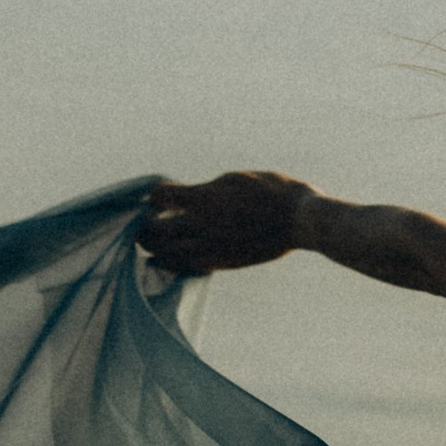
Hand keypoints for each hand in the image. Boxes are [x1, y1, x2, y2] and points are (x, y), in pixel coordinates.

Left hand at [138, 171, 314, 277]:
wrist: (298, 220)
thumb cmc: (270, 191)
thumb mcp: (233, 179)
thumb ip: (204, 191)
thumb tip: (183, 198)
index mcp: (203, 198)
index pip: (159, 197)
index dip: (156, 195)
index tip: (162, 195)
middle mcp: (201, 225)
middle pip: (153, 231)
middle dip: (146, 225)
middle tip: (150, 220)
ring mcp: (209, 248)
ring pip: (164, 254)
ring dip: (154, 246)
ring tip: (157, 239)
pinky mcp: (219, 263)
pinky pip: (183, 266)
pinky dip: (170, 261)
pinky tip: (169, 256)